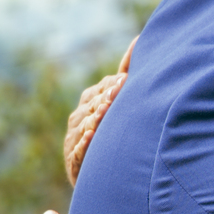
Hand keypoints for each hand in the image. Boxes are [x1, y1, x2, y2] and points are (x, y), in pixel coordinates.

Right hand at [63, 38, 135, 185]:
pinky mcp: (73, 160)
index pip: (100, 90)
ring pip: (85, 125)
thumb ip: (127, 72)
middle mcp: (80, 117)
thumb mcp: (119, 101)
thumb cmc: (113, 131)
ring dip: (95, 118)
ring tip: (105, 112)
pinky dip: (84, 143)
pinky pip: (78, 150)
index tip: (124, 81)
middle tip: (117, 93)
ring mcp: (75, 138)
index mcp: (90, 102)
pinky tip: (90, 136)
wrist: (102, 173)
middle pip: (93, 105)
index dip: (111, 86)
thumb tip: (140, 39)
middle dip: (104, 99)